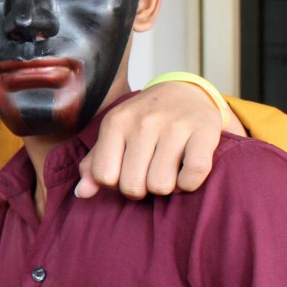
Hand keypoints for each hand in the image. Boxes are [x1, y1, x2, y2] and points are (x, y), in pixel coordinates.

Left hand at [76, 81, 240, 198]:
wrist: (185, 93)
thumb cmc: (143, 122)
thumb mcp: (114, 136)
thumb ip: (94, 165)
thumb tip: (82, 193)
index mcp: (116, 122)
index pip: (103, 176)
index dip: (115, 184)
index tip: (126, 172)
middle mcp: (143, 122)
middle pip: (132, 186)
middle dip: (141, 189)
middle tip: (149, 173)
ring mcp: (174, 125)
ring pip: (160, 186)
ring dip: (166, 187)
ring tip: (168, 171)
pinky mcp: (204, 132)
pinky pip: (191, 177)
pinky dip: (188, 184)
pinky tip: (185, 172)